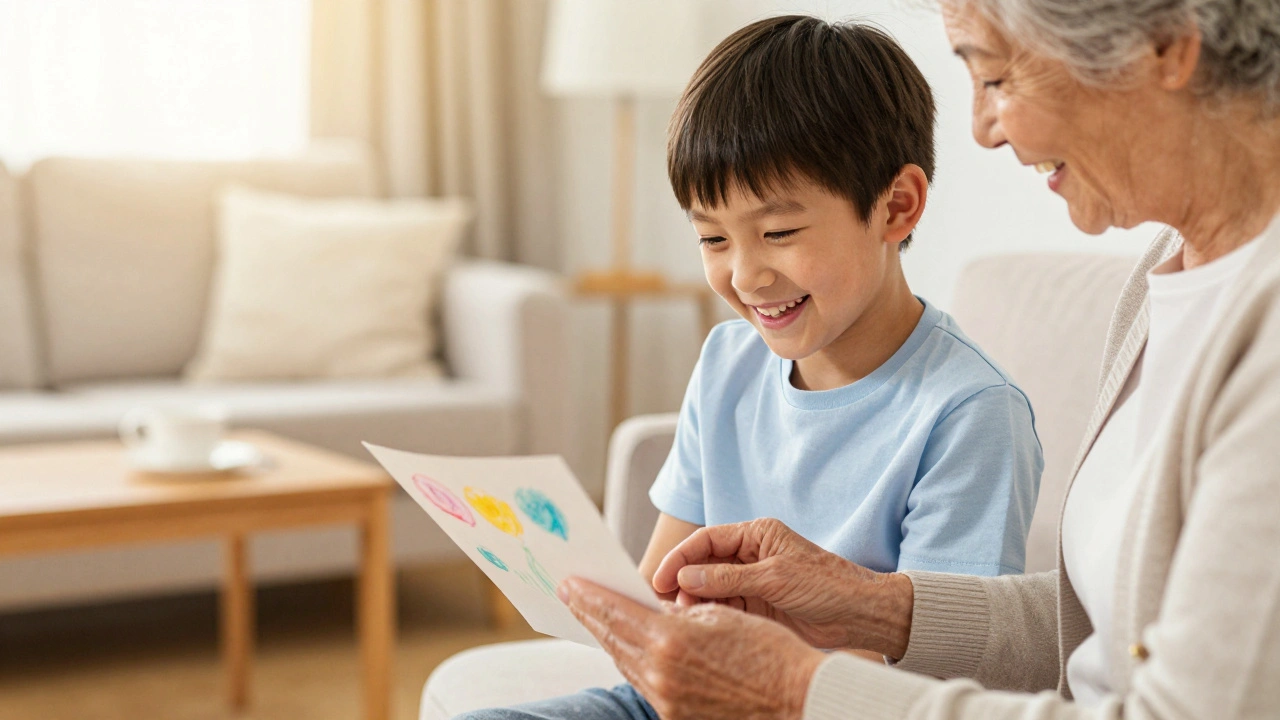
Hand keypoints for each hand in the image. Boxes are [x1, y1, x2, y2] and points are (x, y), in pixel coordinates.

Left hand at [558, 577, 825, 719]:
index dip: (589, 597)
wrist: (799, 700)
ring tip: (598, 620)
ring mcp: (667, 702)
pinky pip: (647, 685)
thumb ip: (681, 612)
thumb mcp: (723, 615)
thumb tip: (655, 610)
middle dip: (592, 616)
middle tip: (572, 597)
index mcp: (671, 640)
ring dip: (612, 640)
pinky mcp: (676, 718)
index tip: (569, 584)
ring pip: (627, 664)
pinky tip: (631, 650)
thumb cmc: (769, 651)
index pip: (615, 613)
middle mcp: (661, 674)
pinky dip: (636, 664)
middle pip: (613, 640)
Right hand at [652, 518, 913, 657]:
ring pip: (711, 588)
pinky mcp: (757, 605)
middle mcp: (750, 554)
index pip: (706, 540)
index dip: (679, 558)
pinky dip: (711, 614)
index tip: (660, 578)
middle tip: (666, 602)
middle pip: (703, 563)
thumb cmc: (826, 585)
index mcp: (756, 534)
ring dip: (695, 600)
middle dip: (683, 581)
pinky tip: (701, 624)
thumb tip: (685, 577)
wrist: (860, 614)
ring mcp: (752, 580)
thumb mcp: (774, 578)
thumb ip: (727, 577)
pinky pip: (725, 607)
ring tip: (682, 616)